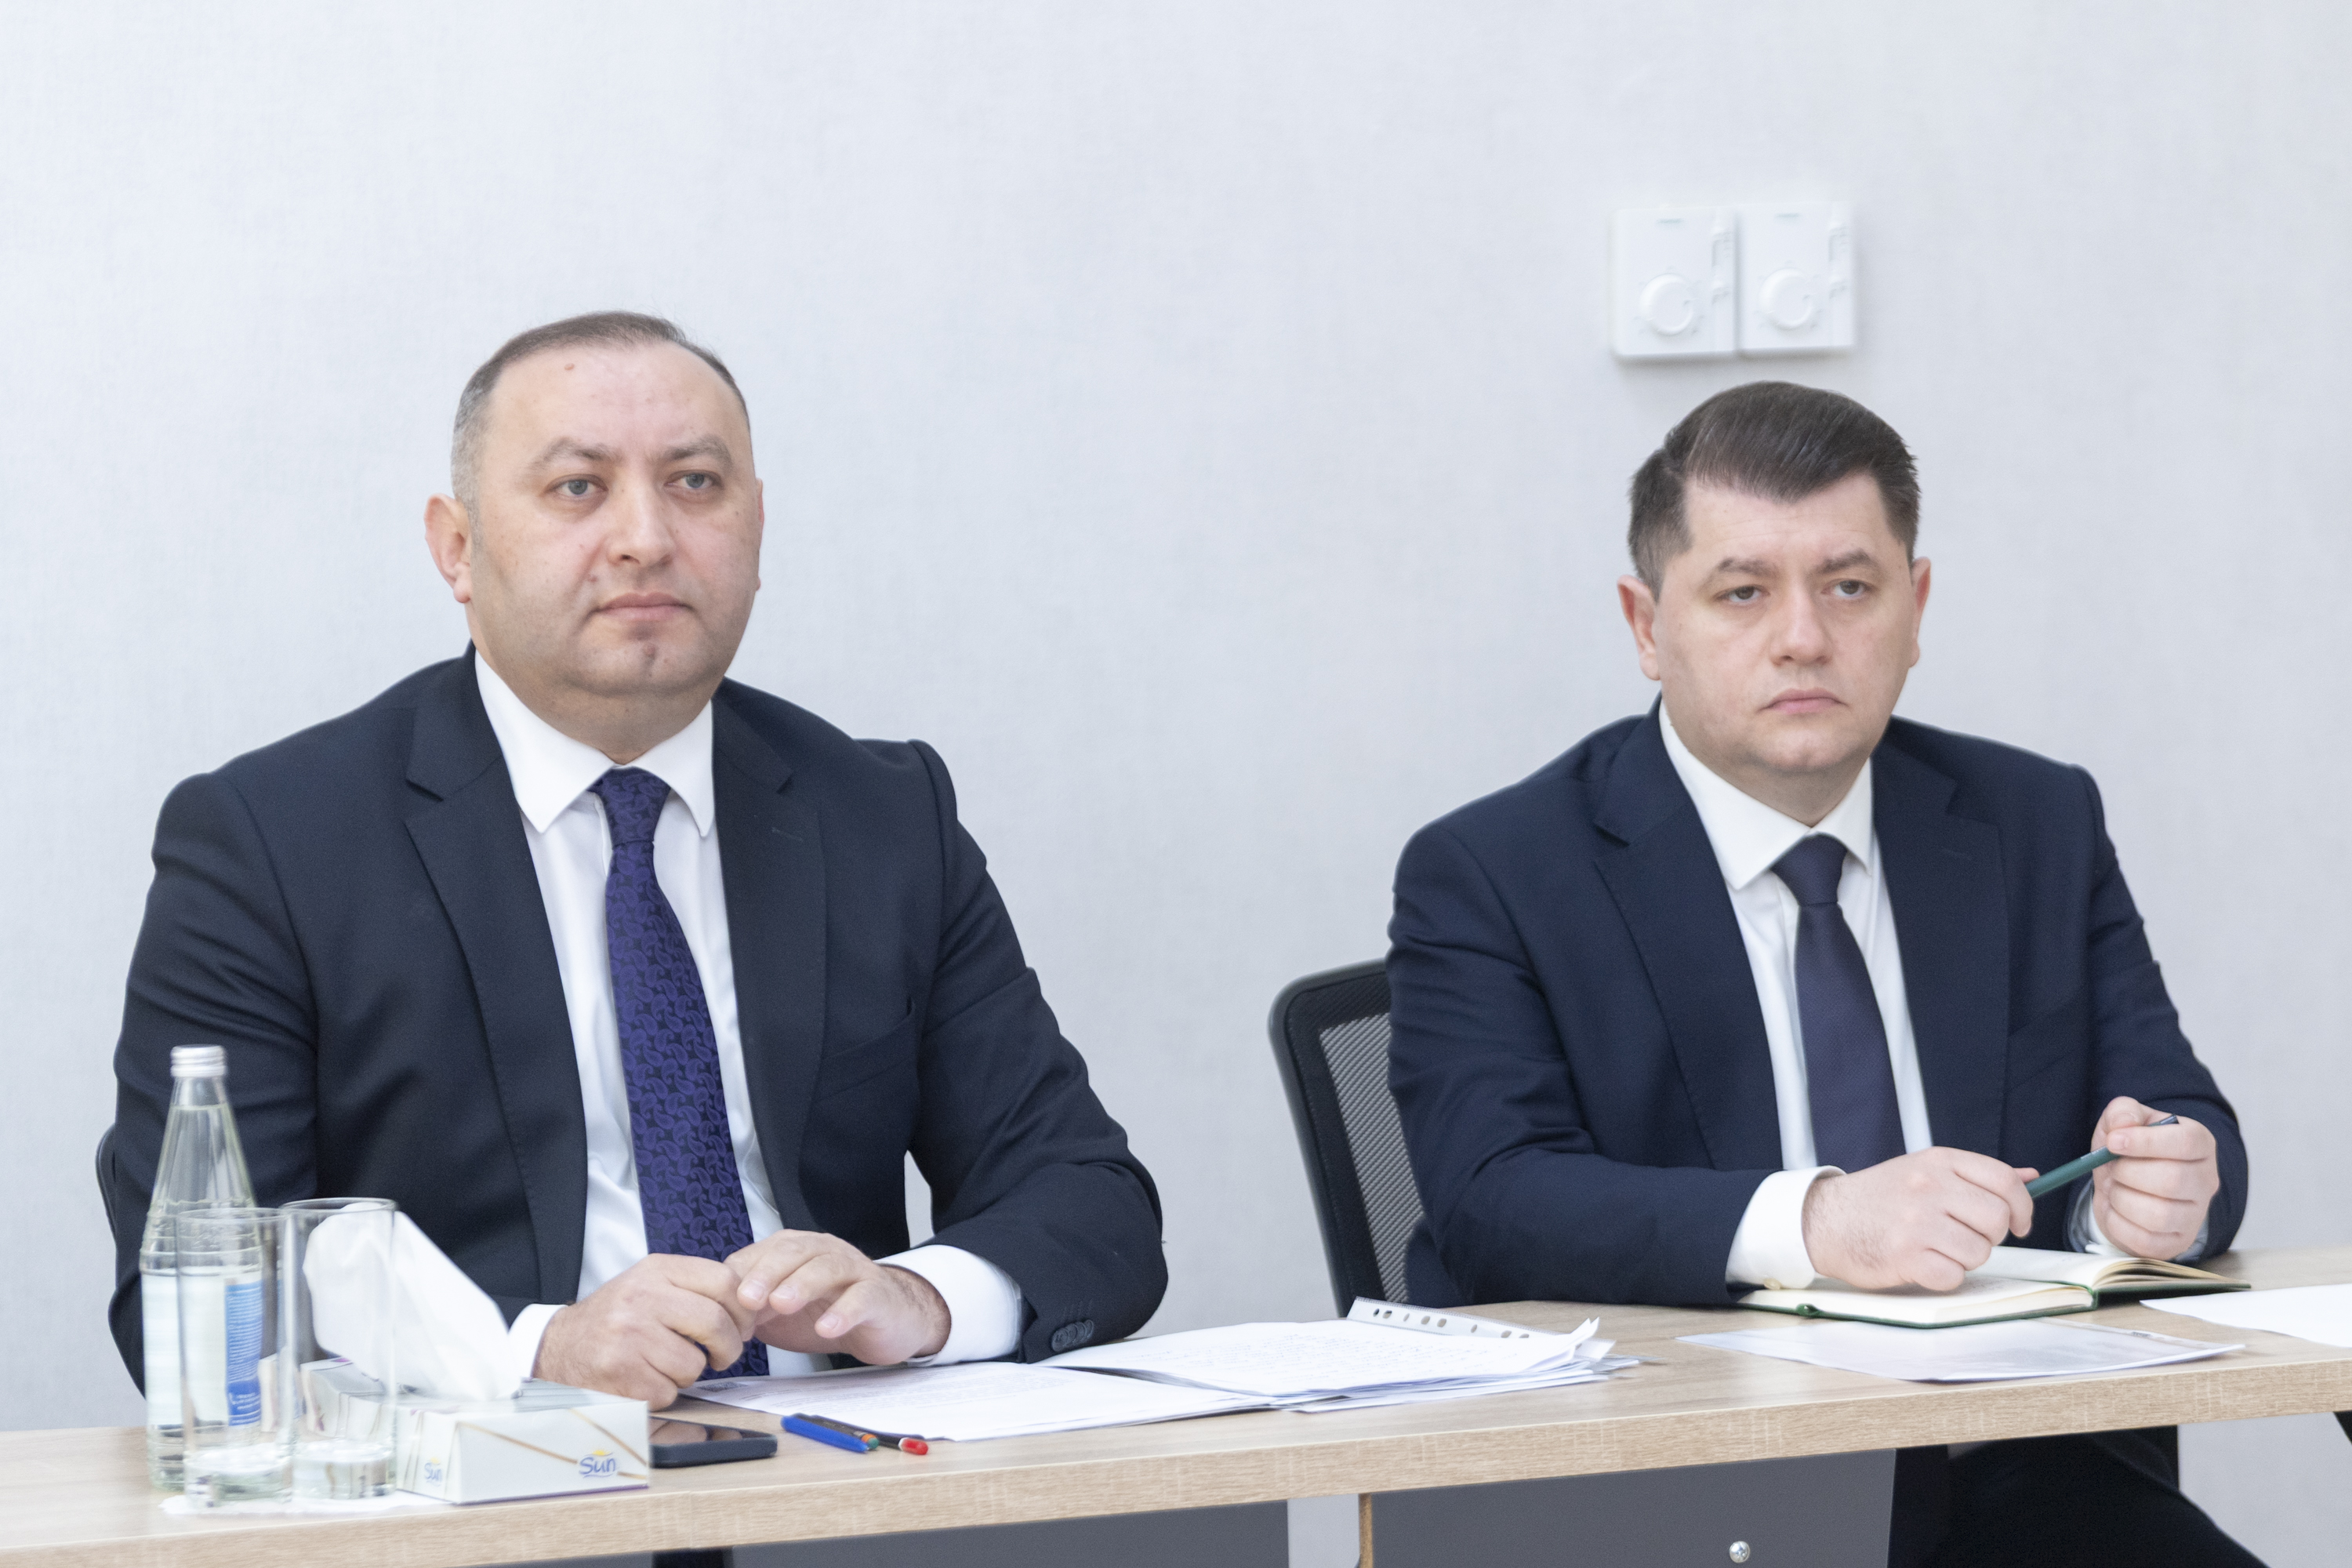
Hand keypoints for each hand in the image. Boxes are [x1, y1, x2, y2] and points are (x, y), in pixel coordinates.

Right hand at [534, 1254, 755, 1408]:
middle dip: (729, 1348)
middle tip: (721, 1357)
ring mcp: (629, 1336)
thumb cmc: (616, 1319)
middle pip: (715, 1323)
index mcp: (655, 1270)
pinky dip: (664, 1393)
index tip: (743, 1327)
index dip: (743, 1310)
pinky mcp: (621, 1374)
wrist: (557, 1347)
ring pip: (694, 1364)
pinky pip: (669, 1392)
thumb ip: (694, 1289)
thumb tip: (750, 1310)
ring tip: (666, 1365)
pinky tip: (645, 1380)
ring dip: (689, 1374)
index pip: (724, 1281)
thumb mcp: (650, 1285)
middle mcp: (641, 1298)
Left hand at [729, 1230, 950, 1365]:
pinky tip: (828, 1327)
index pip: (761, 1255)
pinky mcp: (878, 1295)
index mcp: (795, 1252)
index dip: (740, 1278)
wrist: (885, 1319)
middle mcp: (824, 1252)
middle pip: (793, 1252)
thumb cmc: (828, 1309)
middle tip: (747, 1299)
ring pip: (827, 1267)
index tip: (720, 1305)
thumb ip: (751, 1310)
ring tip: (782, 1304)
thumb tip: (713, 1320)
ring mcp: (853, 1271)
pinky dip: (845, 1311)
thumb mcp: (781, 1311)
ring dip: (802, 1284)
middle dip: (767, 1273)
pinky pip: (862, 1298)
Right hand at [1801, 1147, 2038, 1290]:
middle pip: (1997, 1219)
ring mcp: (1917, 1221)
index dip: (2022, 1207)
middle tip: (1967, 1236)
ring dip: (1965, 1258)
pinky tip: (1924, 1263)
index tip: (2018, 1223)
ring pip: (1979, 1252)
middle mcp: (1929, 1186)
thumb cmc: (1879, 1198)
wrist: (1824, 1219)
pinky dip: (1944, 1276)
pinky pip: (1953, 1276)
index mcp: (1938, 1161)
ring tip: (1938, 1248)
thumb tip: (2031, 1177)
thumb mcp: (1925, 1170)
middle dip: (1990, 1236)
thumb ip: (1976, 1176)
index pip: (2004, 1180)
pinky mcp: (1905, 1256)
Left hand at [2088, 1097, 2218, 1260]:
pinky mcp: (2177, 1242)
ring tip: (2115, 1188)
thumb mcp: (2123, 1122)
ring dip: (2122, 1198)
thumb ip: (2123, 1112)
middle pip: (2171, 1180)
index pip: (2186, 1143)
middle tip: (2112, 1168)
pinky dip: (2118, 1222)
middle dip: (2127, 1172)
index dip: (2145, 1141)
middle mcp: (2206, 1181)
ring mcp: (2195, 1216)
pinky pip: (2144, 1239)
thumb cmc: (2128, 1151)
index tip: (2113, 1141)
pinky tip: (2117, 1209)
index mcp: (2200, 1144)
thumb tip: (2123, 1125)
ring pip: (2159, 1214)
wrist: (2123, 1186)